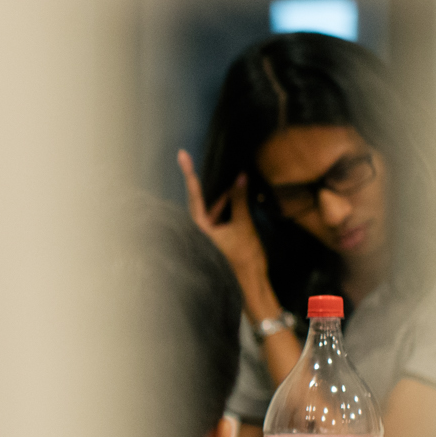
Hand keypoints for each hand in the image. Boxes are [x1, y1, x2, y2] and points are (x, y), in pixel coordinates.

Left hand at [177, 149, 267, 281]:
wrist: (252, 280)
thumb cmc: (245, 257)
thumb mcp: (244, 225)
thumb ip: (239, 200)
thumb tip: (240, 177)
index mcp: (200, 227)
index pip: (194, 195)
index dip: (190, 174)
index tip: (182, 155)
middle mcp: (201, 228)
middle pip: (204, 199)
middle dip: (212, 184)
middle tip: (211, 165)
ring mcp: (209, 231)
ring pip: (214, 206)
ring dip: (224, 195)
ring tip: (235, 181)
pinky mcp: (218, 233)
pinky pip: (220, 213)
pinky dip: (227, 204)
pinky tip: (236, 192)